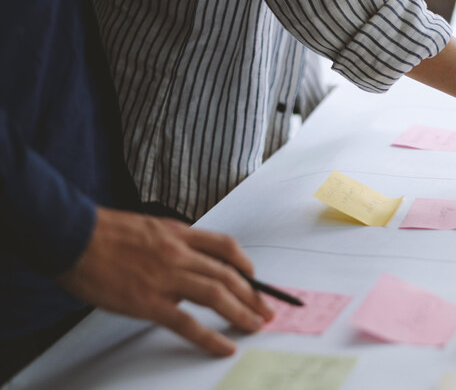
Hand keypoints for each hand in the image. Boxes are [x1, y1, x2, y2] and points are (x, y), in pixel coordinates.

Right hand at [57, 207, 273, 355]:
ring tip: (256, 326)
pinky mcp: (149, 302)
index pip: (226, 247)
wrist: (71, 235)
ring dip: (242, 312)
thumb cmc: (103, 233)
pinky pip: (188, 323)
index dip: (246, 264)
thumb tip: (189, 264)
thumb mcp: (148, 227)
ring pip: (217, 295)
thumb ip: (172, 243)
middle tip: (267, 310)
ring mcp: (166, 277)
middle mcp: (179, 253)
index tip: (256, 279)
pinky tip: (225, 346)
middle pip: (228, 275)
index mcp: (179, 233)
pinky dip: (211, 337)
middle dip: (253, 295)